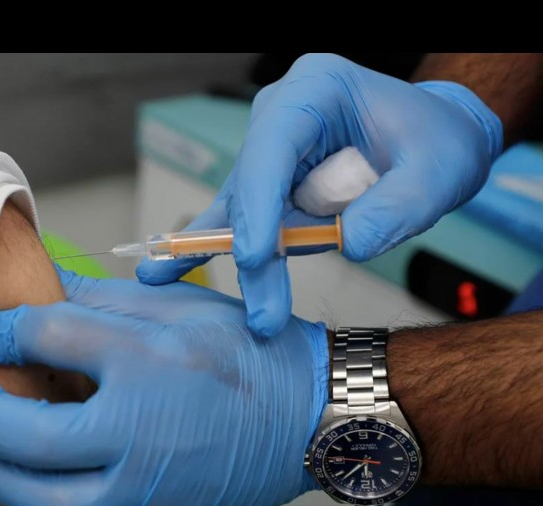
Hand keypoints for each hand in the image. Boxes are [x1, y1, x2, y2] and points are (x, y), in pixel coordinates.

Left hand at [0, 267, 328, 505]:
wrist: (304, 418)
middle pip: (31, 436)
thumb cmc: (244, 358)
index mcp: (150, 365)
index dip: (0, 334)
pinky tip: (29, 493)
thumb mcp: (173, 308)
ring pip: (46, 504)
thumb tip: (35, 290)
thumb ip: (96, 301)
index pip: (48, 338)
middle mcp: (146, 435)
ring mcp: (149, 491)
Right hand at [136, 53, 502, 336]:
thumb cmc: (436, 141)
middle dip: (252, 251)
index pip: (272, 148)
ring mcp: (271, 153)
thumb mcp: (435, 173)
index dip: (258, 203)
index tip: (260, 256)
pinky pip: (244, 222)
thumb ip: (395, 209)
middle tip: (263, 311)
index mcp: (316, 91)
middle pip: (251, 187)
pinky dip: (223, 251)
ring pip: (242, 212)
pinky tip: (172, 271)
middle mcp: (282, 118)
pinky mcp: (271, 186)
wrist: (436, 141)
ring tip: (197, 295)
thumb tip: (345, 245)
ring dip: (242, 262)